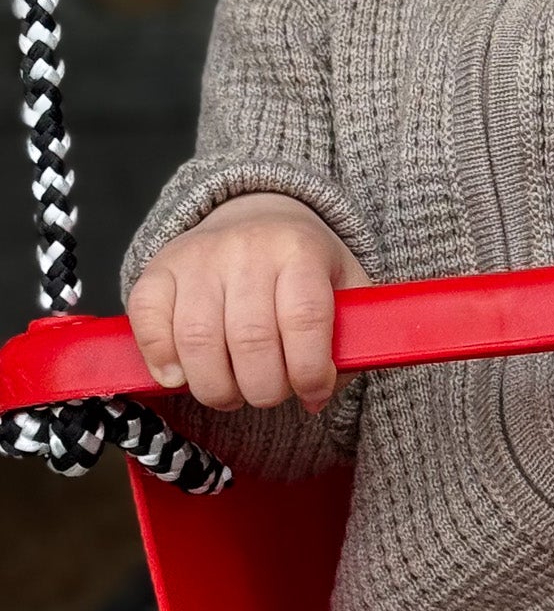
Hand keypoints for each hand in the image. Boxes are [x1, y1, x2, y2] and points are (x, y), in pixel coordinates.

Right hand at [126, 193, 370, 412]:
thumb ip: (349, 339)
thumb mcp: (346, 287)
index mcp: (300, 249)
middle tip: (268, 394)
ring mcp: (199, 256)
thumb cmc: (305, 267)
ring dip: (216, 387)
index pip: (304, 319)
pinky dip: (161, 358)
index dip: (309, 371)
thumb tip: (319, 395)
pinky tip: (180, 376)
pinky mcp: (160, 267)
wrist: (260, 214)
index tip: (313, 394)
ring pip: (197, 339)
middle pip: (250, 339)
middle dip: (263, 389)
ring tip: (232, 392)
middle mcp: (248, 247)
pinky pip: (148, 319)